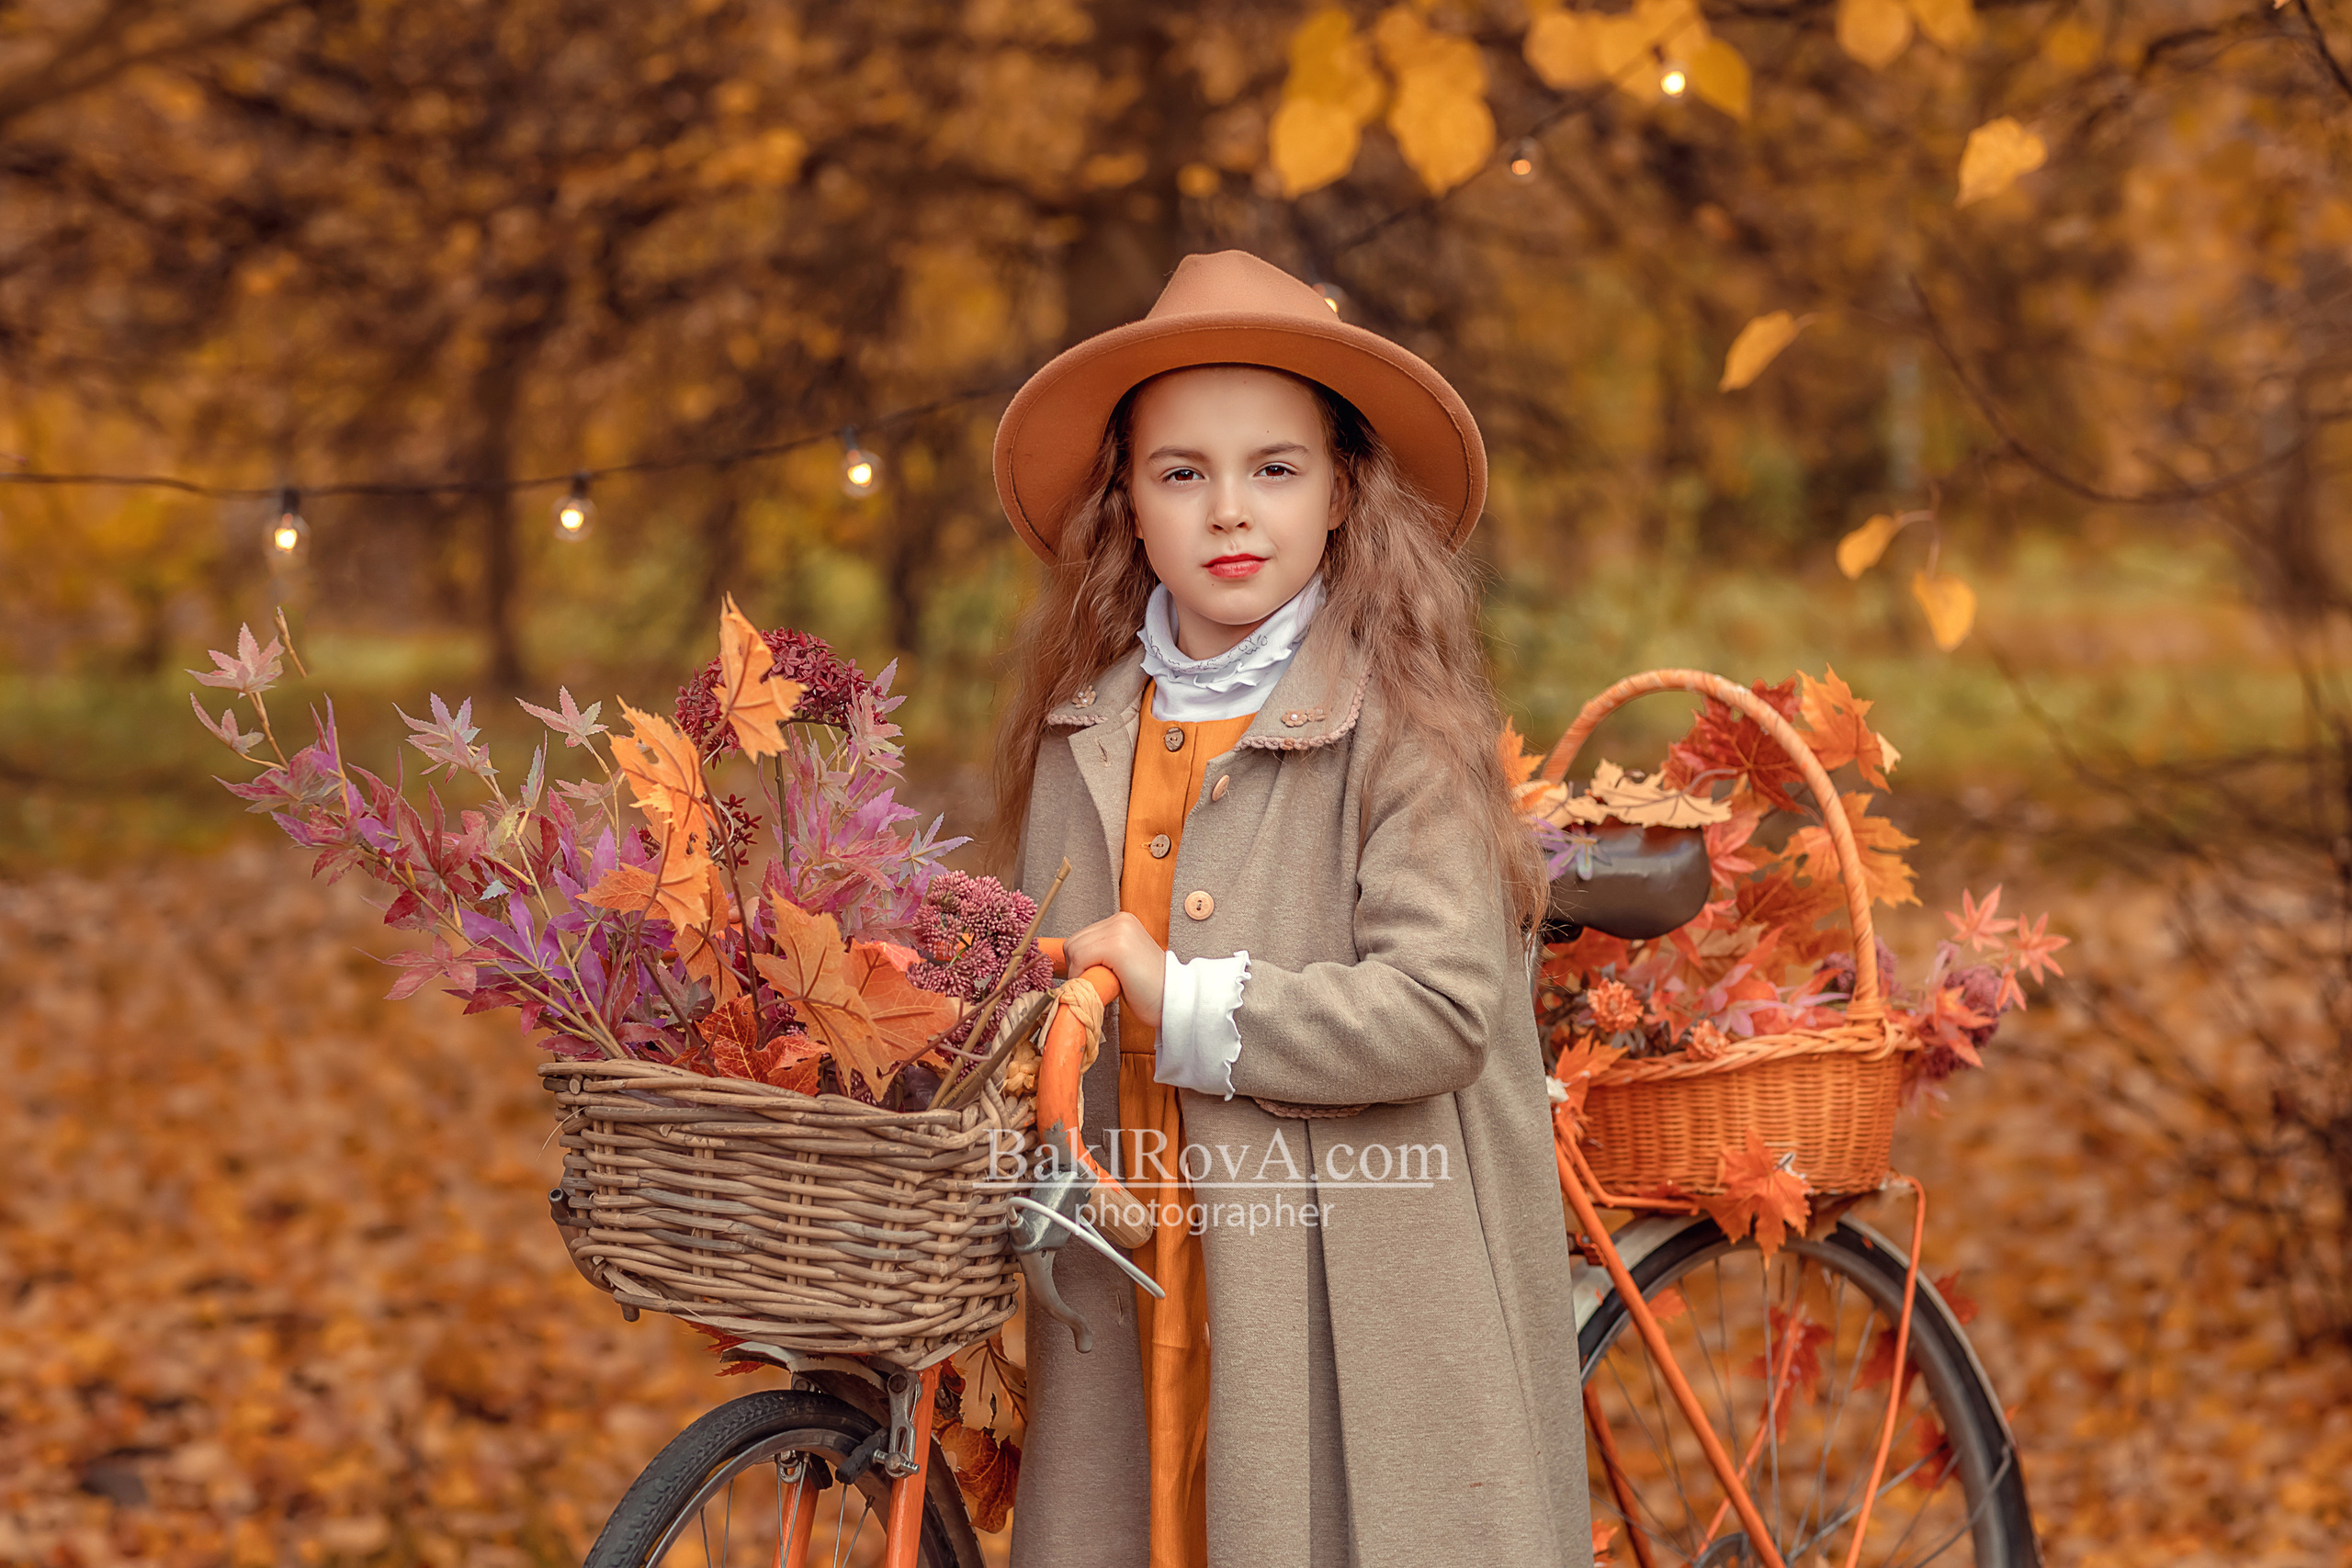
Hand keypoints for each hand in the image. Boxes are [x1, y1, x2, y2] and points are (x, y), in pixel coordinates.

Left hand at [1061, 911, 1165, 1029]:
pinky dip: (1083, 975)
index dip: (1079, 963)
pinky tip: (1103, 985)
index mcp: (1122, 921)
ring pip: (1073, 950)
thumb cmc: (1148, 988)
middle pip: (1073, 943)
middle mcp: (1120, 920)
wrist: (1174, 1000)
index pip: (1080, 938)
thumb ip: (1102, 953)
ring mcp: (1119, 930)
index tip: (1094, 978)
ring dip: (1081, 973)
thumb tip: (1071, 962)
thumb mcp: (1122, 961)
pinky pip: (1080, 958)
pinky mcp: (1117, 945)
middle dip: (1078, 968)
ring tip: (1105, 984)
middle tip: (1100, 983)